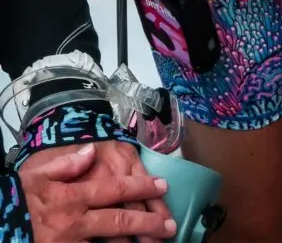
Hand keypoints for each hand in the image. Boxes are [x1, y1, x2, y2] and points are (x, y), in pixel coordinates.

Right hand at [18, 142, 175, 242]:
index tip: (162, 186)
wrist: (1, 224)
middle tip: (170, 226)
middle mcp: (77, 222)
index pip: (116, 190)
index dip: (142, 188)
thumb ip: (68, 163)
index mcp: (75, 196)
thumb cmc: (20, 198)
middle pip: (121, 222)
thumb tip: (90, 150)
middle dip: (149, 224)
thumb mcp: (39, 173)